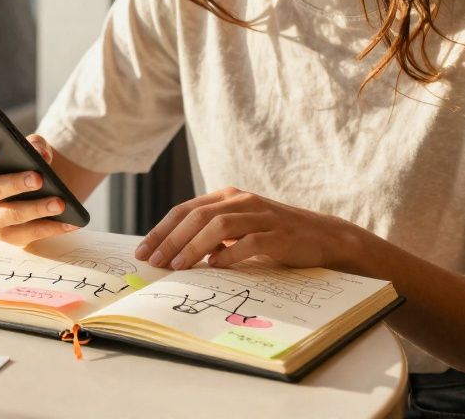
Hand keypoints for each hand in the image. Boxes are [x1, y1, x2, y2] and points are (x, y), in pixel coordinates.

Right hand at [0, 134, 78, 245]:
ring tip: (59, 203)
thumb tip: (41, 154)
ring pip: (9, 215)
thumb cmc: (29, 165)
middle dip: (14, 184)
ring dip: (36, 209)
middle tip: (38, 178)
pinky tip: (69, 222)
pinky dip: (50, 228)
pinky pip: (27, 235)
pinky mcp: (7, 235)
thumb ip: (36, 145)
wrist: (42, 189)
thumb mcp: (33, 149)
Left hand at [135, 187, 361, 270]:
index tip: (142, 251)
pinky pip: (249, 242)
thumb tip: (173, 253)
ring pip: (218, 226)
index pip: (185, 210)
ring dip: (193, 247)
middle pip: (196, 216)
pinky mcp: (278, 233)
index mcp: (227, 196)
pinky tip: (216, 267)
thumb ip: (210, 234)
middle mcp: (241, 200)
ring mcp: (261, 215)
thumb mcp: (238, 229)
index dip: (161, 230)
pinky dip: (229, 254)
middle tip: (154, 262)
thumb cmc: (273, 236)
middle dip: (170, 240)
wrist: (322, 237)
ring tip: (177, 266)